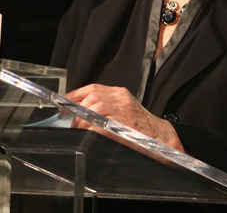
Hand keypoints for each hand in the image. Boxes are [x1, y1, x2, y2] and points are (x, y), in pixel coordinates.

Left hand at [65, 83, 184, 152]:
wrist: (161, 138)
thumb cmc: (141, 126)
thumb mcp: (124, 109)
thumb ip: (106, 106)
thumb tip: (81, 111)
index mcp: (120, 93)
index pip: (93, 88)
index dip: (76, 95)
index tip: (64, 103)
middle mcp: (121, 99)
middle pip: (91, 99)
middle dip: (79, 113)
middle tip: (75, 124)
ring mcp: (123, 112)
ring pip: (93, 111)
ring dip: (83, 123)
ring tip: (81, 131)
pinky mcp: (122, 127)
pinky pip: (99, 127)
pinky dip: (90, 131)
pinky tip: (89, 136)